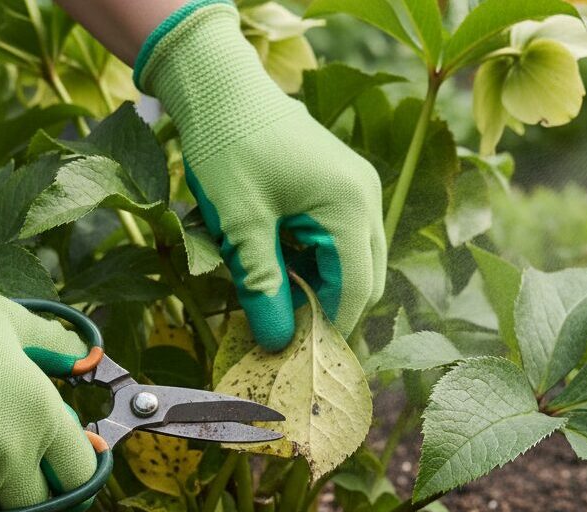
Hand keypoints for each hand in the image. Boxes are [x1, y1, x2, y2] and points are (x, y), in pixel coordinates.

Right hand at [0, 207, 96, 511]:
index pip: (80, 473)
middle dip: (24, 485)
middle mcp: (9, 454)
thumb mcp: (10, 322)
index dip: (75, 474)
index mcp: (41, 414)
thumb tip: (86, 355)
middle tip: (1, 458)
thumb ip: (55, 346)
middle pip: (35, 503)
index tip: (65, 474)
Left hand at [135, 1, 385, 350]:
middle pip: (364, 280)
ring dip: (319, 286)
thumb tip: (277, 343)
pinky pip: (339, 242)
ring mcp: (357, 191)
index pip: (356, 290)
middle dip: (326, 310)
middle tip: (282, 331)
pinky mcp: (341, 189)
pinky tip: (277, 263)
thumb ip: (263, 286)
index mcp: (350, 206)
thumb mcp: (241, 225)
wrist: (220, 86)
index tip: (291, 350)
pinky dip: (314, 263)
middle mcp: (366, 199)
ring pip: (353, 263)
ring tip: (273, 295)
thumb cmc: (229, 147)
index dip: (327, 327)